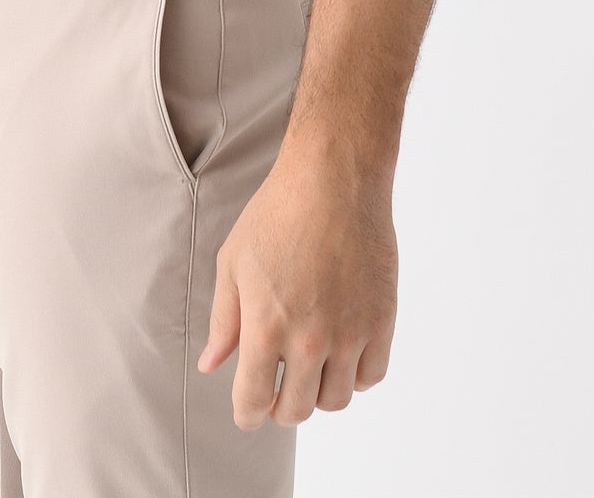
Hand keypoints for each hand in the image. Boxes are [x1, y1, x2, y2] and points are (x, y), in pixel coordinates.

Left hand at [196, 149, 397, 428]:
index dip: (247, 413)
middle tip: (279, 386)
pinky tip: (343, 350)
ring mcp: (350, 333)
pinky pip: (371, 376)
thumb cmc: (277, 214)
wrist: (334, 180)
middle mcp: (309, 341)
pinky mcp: (382, 321)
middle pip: (296, 411)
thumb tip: (211, 366)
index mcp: (265, 328)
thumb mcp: (234, 262)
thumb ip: (224, 321)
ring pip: (336, 400)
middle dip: (282, 406)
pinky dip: (356, 373)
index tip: (249, 410)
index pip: (253, 402)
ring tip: (312, 366)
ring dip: (319, 391)